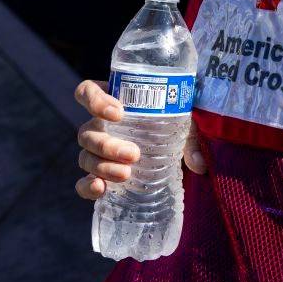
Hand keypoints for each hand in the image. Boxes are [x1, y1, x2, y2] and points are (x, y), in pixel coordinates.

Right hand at [73, 79, 206, 200]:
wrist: (170, 155)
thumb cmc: (172, 127)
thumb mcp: (183, 125)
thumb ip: (191, 140)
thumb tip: (200, 164)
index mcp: (114, 102)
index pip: (87, 92)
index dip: (94, 100)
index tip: (118, 113)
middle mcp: (99, 126)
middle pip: (87, 131)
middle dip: (107, 145)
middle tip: (134, 154)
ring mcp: (96, 152)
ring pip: (85, 156)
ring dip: (102, 166)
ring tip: (126, 173)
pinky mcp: (98, 176)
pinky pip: (83, 183)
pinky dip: (87, 187)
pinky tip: (100, 189)